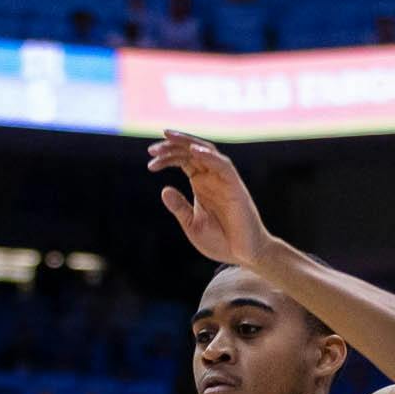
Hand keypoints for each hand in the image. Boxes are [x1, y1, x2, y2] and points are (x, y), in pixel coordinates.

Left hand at [147, 131, 272, 266]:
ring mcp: (224, 180)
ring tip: (168, 138)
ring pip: (206, 151)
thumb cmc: (220, 241)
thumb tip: (164, 190)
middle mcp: (212, 177)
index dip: (167, 157)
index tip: (150, 163)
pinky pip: (223, 165)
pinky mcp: (235, 186)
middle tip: (152, 149)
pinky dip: (208, 156)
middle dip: (172, 146)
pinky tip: (194, 151)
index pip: (183, 160)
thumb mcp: (192, 225)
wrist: (244, 255)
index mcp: (201, 184)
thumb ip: (180, 207)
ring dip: (187, 143)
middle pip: (192, 151)